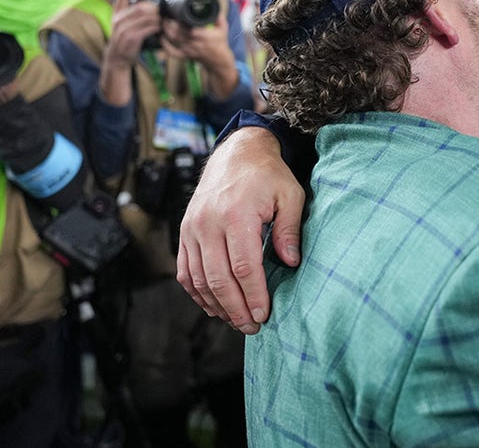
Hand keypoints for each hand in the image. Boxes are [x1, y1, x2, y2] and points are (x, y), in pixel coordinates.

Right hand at [105, 0, 160, 68]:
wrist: (117, 58)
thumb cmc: (125, 39)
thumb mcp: (124, 24)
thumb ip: (132, 14)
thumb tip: (152, 3)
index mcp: (116, 13)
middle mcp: (118, 19)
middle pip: (140, 6)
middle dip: (154, 8)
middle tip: (162, 11)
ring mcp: (124, 29)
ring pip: (145, 16)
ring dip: (158, 18)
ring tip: (162, 20)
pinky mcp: (131, 38)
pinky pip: (148, 28)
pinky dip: (157, 27)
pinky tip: (160, 28)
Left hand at [161, 15, 240, 98]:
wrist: (219, 60)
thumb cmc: (220, 44)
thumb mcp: (223, 29)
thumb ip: (219, 18)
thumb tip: (216, 8)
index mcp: (203, 36)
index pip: (188, 27)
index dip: (180, 20)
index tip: (176, 13)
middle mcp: (194, 43)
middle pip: (177, 32)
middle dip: (169, 24)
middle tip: (166, 16)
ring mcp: (188, 50)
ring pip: (173, 40)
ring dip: (166, 31)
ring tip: (163, 22)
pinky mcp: (185, 55)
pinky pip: (172, 52)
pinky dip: (165, 45)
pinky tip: (162, 38)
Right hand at [176, 126, 304, 333]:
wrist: (236, 153)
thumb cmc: (268, 176)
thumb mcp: (290, 196)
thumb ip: (289, 230)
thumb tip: (291, 263)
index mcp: (237, 214)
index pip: (243, 266)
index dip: (253, 295)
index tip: (264, 314)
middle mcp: (208, 223)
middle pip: (218, 278)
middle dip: (236, 308)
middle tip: (252, 327)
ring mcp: (192, 228)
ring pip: (198, 278)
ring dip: (216, 305)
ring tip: (237, 321)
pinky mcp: (184, 232)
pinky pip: (185, 270)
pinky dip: (196, 292)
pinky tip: (214, 306)